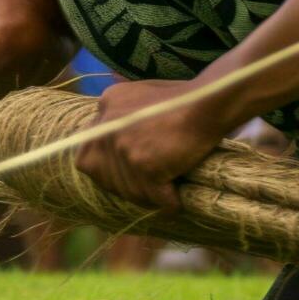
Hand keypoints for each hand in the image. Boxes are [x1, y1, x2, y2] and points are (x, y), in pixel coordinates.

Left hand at [75, 79, 228, 213]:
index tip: (126, 176)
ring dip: (146, 197)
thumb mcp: (144, 95)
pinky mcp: (143, 164)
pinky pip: (152, 195)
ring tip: (165, 198)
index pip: (89, 151)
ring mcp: (123, 146)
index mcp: (106, 105)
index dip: (107, 170)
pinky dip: (166, 202)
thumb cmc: (187, 98)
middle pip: (102, 175)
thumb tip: (119, 152)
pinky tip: (175, 203)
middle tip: (146, 192)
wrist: (209, 102)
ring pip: (127, 189)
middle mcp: (107, 125)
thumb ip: (124, 117)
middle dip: (123, 187)